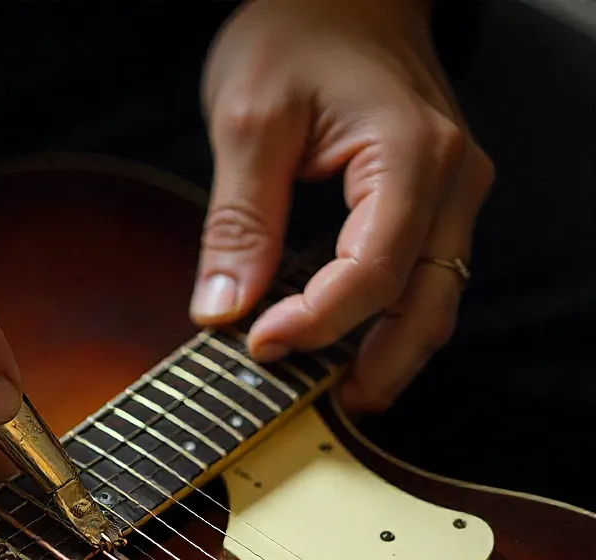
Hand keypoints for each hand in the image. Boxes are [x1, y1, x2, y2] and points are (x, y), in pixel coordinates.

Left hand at [189, 0, 493, 412]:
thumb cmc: (298, 31)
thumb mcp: (248, 120)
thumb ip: (239, 221)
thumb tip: (221, 310)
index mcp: (411, 154)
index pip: (373, 270)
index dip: (317, 323)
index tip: (258, 346)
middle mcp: (451, 178)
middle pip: (427, 303)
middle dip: (376, 365)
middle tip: (325, 408)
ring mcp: (452, 193)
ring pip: (434, 300)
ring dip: (387, 352)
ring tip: (334, 390)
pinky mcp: (434, 203)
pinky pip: (420, 277)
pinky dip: (384, 319)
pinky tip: (341, 343)